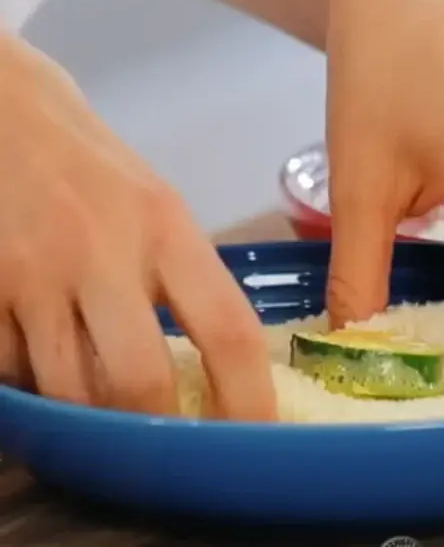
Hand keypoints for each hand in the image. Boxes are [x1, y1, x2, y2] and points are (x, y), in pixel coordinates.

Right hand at [0, 34, 275, 419]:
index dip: (248, 397)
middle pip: (139, 380)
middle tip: (165, 440)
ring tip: (97, 388)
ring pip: (66, 388)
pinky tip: (37, 350)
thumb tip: (208, 365)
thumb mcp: (155, 207)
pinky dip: (29, 379)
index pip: (227, 329)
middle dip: (152, 426)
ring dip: (87, 407)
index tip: (258, 434)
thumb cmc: (88, 163)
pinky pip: (9, 367)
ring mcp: (31, 272)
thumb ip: (179, 279)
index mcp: (165, 226)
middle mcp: (101, 251)